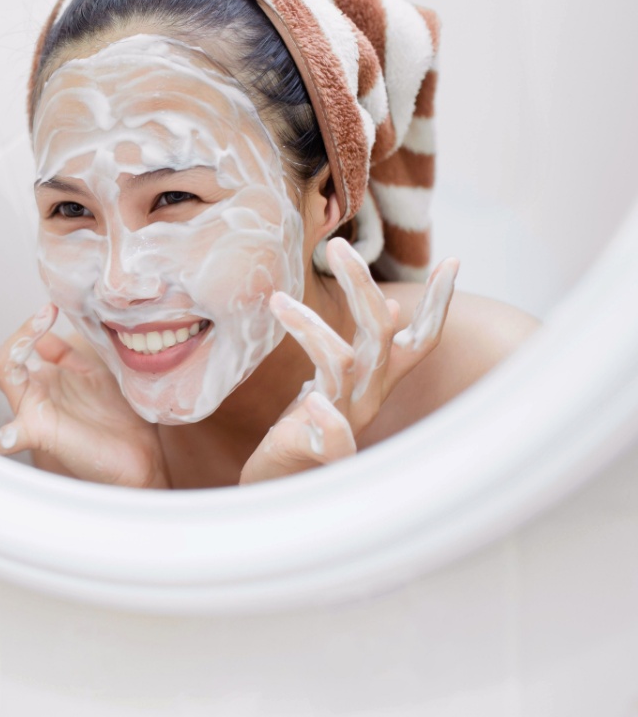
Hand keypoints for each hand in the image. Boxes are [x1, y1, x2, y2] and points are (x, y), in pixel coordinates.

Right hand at [0, 277, 168, 487]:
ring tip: (41, 321)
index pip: (2, 343)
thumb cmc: (117, 419)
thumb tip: (46, 331)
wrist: (139, 458)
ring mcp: (30, 412)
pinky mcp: (39, 434)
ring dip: (15, 343)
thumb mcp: (92, 371)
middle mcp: (28, 392)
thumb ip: (66, 353)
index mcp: (39, 377)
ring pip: (0, 373)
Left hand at [240, 238, 459, 484]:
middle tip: (337, 246)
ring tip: (277, 301)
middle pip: (379, 334)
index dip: (438, 304)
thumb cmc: (308, 426)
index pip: (418, 338)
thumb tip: (391, 303)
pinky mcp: (318, 453)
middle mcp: (368, 396)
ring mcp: (346, 423)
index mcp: (375, 379)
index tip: (453, 261)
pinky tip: (312, 402)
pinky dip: (327, 421)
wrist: (281, 484)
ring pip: (343, 366)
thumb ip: (364, 347)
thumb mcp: (337, 379)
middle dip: (361, 286)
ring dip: (313, 329)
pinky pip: (334, 441)